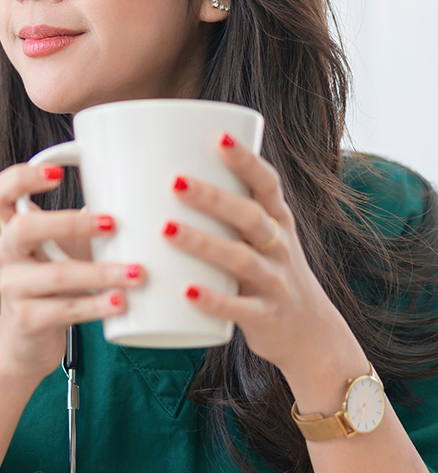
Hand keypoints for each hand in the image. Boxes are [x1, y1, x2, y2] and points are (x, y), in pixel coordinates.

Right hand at [0, 163, 145, 382]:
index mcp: (11, 227)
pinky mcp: (27, 320)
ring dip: (101, 272)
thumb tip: (137, 190)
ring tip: (136, 273)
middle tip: (113, 223)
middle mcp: (5, 253)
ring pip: (56, 275)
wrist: (27, 341)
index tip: (57, 174)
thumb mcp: (61, 246)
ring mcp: (12, 288)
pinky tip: (120, 302)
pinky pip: (65, 310)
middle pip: (24, 227)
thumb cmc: (53, 282)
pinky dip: (97, 306)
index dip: (20, 178)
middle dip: (71, 223)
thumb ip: (83, 220)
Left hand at [164, 135, 360, 380]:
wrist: (313, 335)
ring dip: (203, 243)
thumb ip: (223, 212)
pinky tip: (187, 293)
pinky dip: (214, 301)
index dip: (246, 160)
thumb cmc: (267, 272)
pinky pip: (241, 309)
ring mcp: (274, 282)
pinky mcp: (266, 317)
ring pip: (241, 259)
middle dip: (213, 197)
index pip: (266, 183)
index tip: (219, 137)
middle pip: (249, 216)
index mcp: (277, 221)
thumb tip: (159, 175)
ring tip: (166, 230)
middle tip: (174, 182)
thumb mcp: (259, 238)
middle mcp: (280, 247)